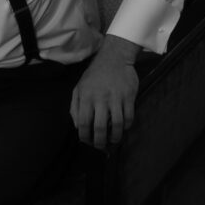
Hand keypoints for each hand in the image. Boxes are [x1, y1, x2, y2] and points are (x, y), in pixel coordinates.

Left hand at [70, 35, 139, 149]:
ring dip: (115, 137)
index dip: (84, 137)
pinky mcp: (129, 96)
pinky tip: (123, 128)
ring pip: (116, 125)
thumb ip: (75, 107)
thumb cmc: (94, 75)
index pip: (83, 123)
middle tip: (101, 147)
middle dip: (99, 142)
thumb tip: (77, 127)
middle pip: (99, 127)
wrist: (114, 58)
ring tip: (113, 140)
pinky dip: (127, 126)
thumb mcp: (78, 88)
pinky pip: (129, 117)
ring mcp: (116, 98)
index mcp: (85, 97)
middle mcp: (100, 99)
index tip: (87, 142)